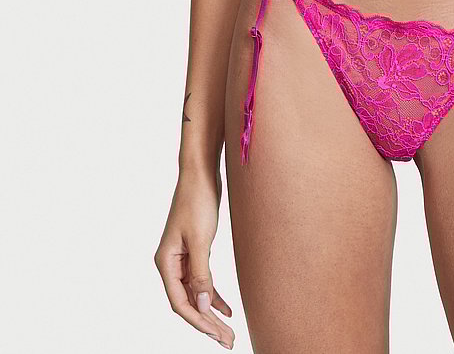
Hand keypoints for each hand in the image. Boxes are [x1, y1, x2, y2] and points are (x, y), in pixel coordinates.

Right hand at [154, 167, 235, 348]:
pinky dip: (214, 295)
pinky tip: (226, 309)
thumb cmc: (198, 202)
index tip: (218, 335)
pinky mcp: (196, 251)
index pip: (180, 302)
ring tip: (228, 332)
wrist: (201, 173)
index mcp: (166, 262)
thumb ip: (201, 273)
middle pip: (188, 302)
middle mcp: (171, 263)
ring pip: (196, 293)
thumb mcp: (201, 239)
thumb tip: (204, 305)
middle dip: (207, 324)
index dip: (198, 321)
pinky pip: (203, 281)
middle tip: (229, 341)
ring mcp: (183, 258)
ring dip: (211, 312)